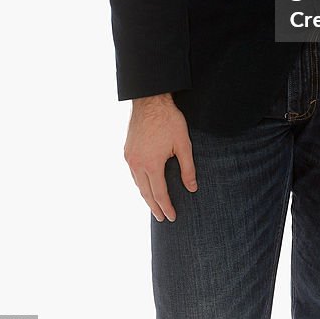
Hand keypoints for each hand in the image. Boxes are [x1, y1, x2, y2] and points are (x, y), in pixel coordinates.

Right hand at [124, 93, 197, 221]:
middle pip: (145, 193)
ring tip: (154, 204)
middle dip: (154, 207)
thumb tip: (192, 188)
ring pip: (137, 184)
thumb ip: (188, 168)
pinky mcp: (127, 151)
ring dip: (146, 196)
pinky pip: (133, 173)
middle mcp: (137, 164)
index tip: (172, 217)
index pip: (159, 194)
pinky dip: (140, 183)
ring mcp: (130, 157)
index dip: (166, 207)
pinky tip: (146, 184)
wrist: (150, 100)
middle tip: (162, 218)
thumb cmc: (169, 120)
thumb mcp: (183, 144)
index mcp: (151, 164)